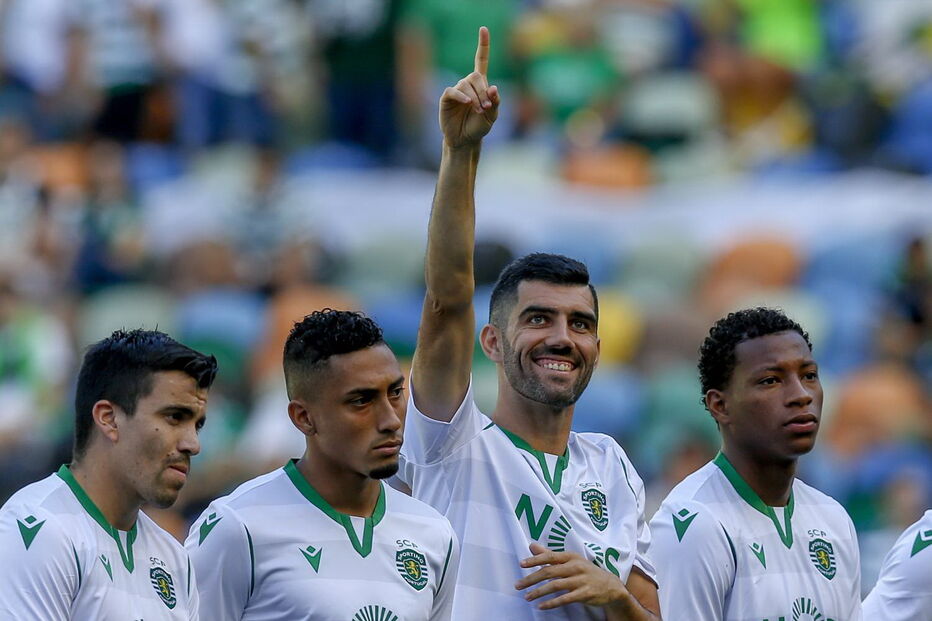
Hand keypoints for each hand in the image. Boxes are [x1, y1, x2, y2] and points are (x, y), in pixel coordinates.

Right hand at [439, 26, 499, 148]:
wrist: (465, 140)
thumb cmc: (479, 126)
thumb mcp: (492, 116)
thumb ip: (495, 102)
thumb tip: (493, 87)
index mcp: (480, 84)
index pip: (481, 60)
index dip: (483, 44)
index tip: (483, 29)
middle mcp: (467, 83)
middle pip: (476, 76)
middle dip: (483, 91)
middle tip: (486, 107)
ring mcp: (457, 90)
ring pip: (466, 85)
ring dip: (475, 98)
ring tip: (479, 110)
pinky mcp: (447, 98)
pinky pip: (454, 91)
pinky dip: (462, 96)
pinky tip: (468, 103)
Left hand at [515, 543, 629, 610]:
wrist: (610, 585)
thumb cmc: (585, 571)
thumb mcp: (570, 560)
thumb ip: (549, 554)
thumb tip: (531, 546)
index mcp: (570, 556)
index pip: (549, 556)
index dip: (535, 560)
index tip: (521, 564)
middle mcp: (575, 566)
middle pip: (549, 571)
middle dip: (531, 579)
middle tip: (518, 585)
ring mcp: (581, 580)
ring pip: (555, 586)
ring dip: (539, 592)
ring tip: (527, 597)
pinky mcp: (585, 594)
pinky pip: (565, 599)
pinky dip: (552, 603)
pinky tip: (541, 606)